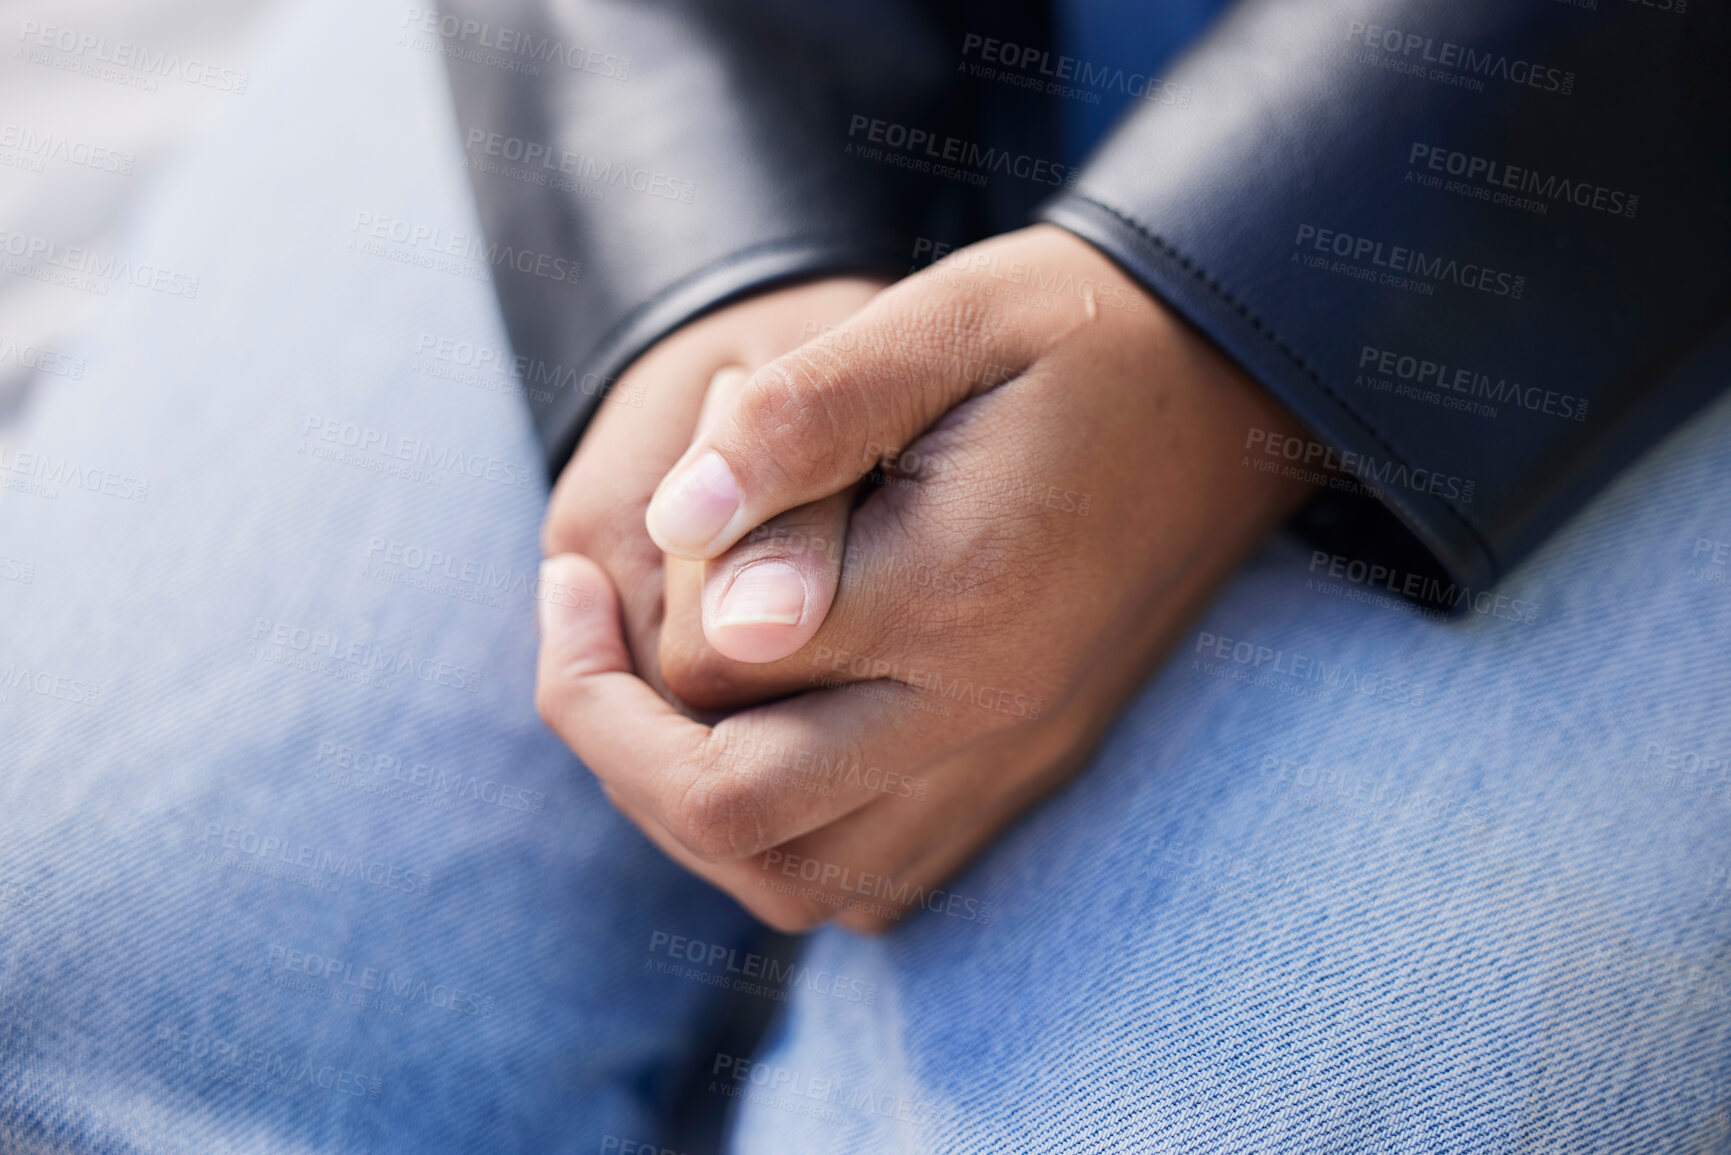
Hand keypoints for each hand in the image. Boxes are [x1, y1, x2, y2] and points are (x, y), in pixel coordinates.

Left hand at [537, 225, 1314, 931]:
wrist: (1235, 383)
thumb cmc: (1076, 331)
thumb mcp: (941, 319)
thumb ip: (804, 421)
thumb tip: (675, 524)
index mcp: (954, 589)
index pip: (715, 664)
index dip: (610, 627)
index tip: (572, 567)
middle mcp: (987, 707)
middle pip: (738, 816)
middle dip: (614, 746)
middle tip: (577, 644)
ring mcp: (1015, 757)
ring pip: (804, 880)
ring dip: (691, 814)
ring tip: (650, 707)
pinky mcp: (1033, 773)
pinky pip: (880, 880)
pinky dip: (789, 843)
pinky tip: (764, 746)